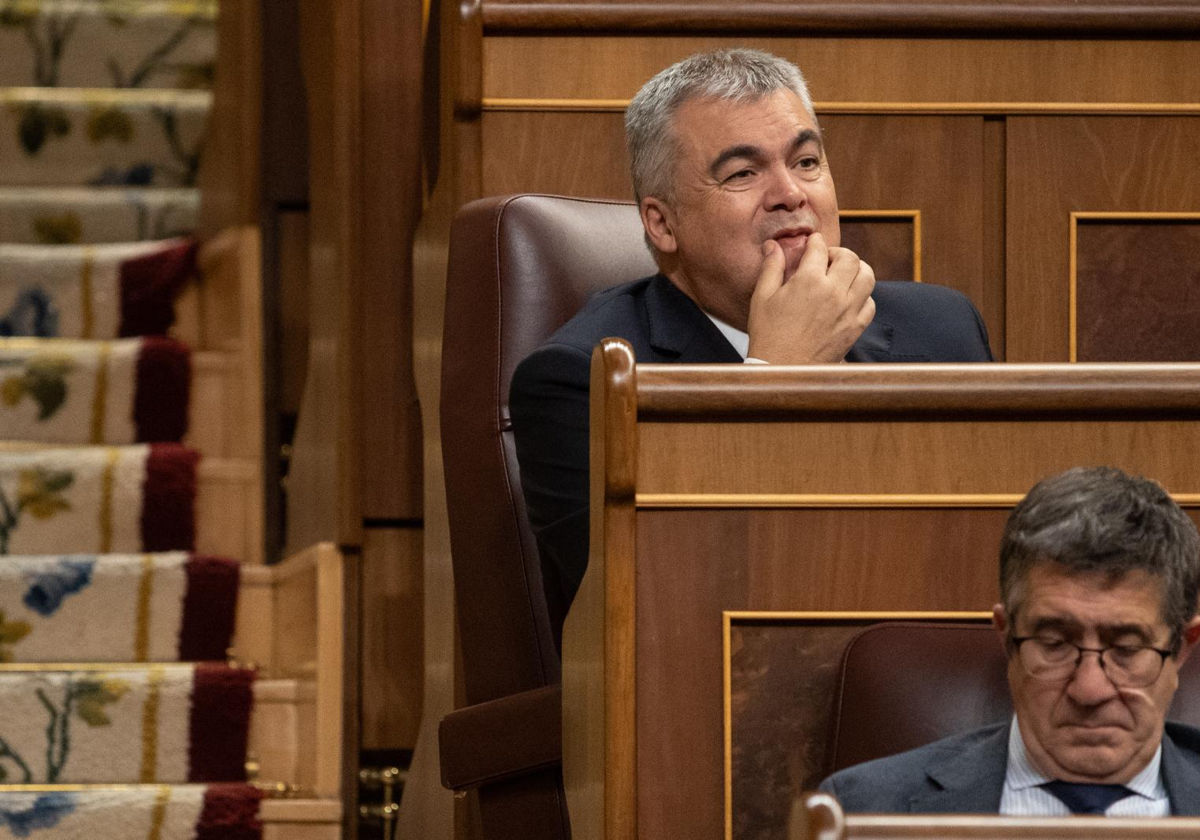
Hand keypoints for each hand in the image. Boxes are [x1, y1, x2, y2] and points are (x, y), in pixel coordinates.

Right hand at [745, 233, 875, 363]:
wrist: (783, 370)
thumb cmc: (768, 335)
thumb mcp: (762, 297)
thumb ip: (771, 267)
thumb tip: (772, 245)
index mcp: (808, 281)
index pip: (820, 248)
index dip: (815, 242)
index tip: (812, 243)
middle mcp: (833, 292)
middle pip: (850, 257)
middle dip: (839, 253)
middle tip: (827, 259)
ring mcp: (848, 311)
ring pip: (867, 276)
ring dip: (857, 270)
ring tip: (844, 275)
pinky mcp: (855, 328)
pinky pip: (870, 303)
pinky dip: (863, 296)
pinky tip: (849, 299)